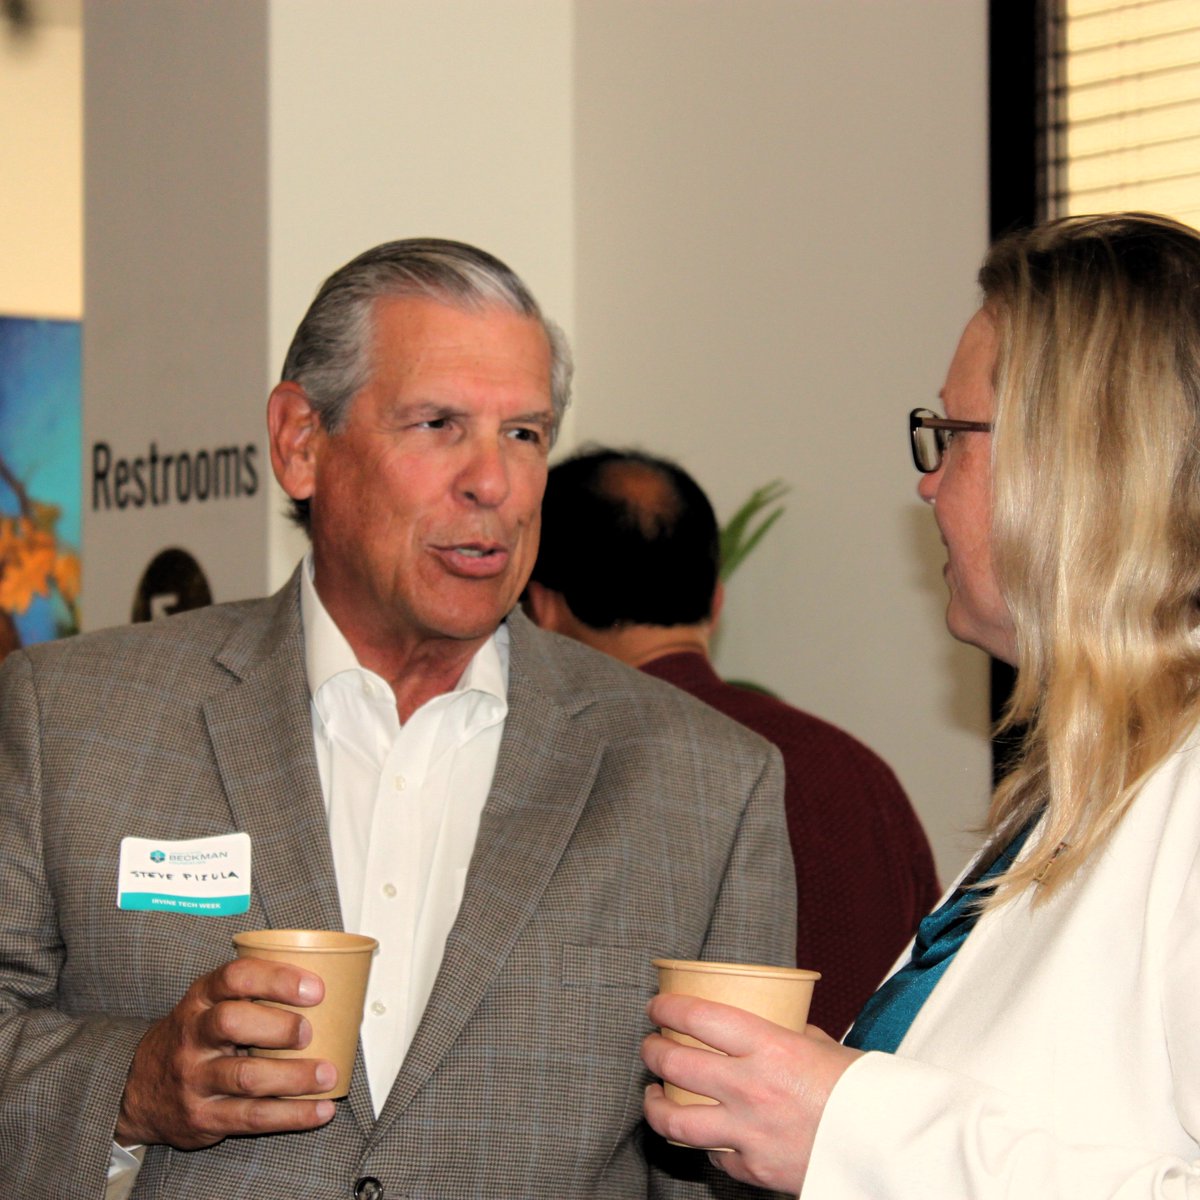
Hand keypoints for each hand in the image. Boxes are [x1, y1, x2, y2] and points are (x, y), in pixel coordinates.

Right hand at [115, 956, 337, 1149]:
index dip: (277, 979)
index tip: (315, 988)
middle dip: (278, 1027)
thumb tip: (325, 984)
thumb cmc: (196, 1036)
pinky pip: (253, 1117)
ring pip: (246, 1077)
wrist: (139, 1090)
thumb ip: (251, 992)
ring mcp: (195, 1079)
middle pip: (232, 1023)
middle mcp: (193, 1036)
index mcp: (200, 999)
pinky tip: (321, 1111)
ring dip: (294, 1077)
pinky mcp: (203, 1117)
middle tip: (309, 1033)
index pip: (235, 977)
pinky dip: (293, 1115)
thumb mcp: (209, 1004)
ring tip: (328, 1075)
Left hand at [641, 992, 862, 1194]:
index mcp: (769, 1047)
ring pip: (675, 1120)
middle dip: (653, 1050)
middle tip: (651, 1044)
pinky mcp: (755, 1170)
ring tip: (654, 1094)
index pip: (697, 1017)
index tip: (657, 1005)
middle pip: (675, 1064)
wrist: (893, 1146)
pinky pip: (713, 1156)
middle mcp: (751, 1088)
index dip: (667, 1007)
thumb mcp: (823, 1046)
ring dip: (655, 1104)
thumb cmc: (863, 1089)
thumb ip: (788, 1034)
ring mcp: (749, 1133)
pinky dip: (705, 1144)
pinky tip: (704, 1133)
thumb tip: (771, 1022)